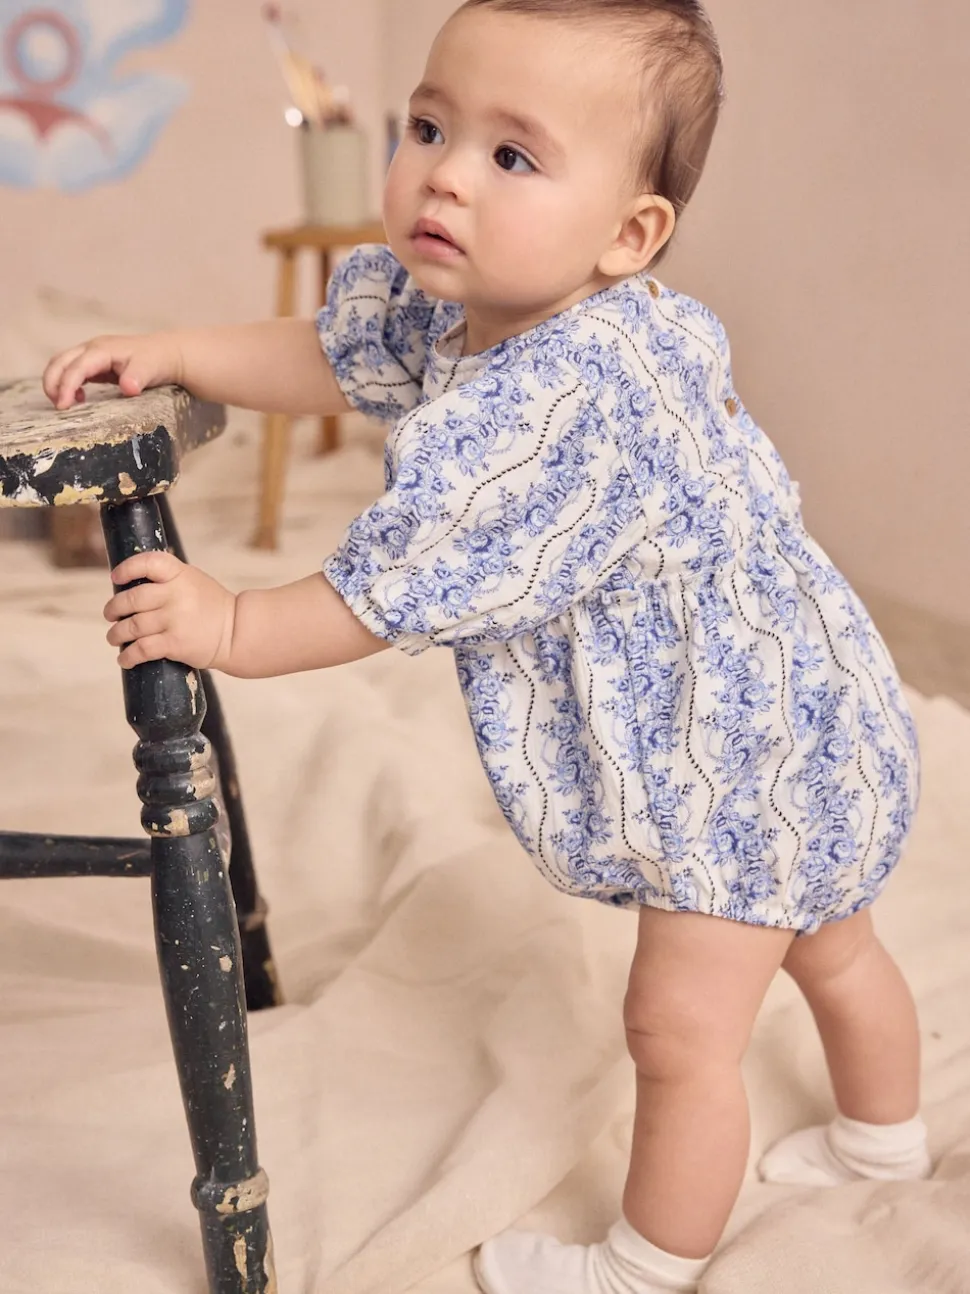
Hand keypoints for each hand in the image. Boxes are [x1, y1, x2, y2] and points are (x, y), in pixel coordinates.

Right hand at [43, 331, 182, 410]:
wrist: (168, 353)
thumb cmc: (158, 361)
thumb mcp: (150, 369)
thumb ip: (137, 377)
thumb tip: (128, 388)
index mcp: (102, 350)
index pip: (76, 367)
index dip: (67, 386)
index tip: (63, 406)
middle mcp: (92, 349)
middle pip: (60, 362)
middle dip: (53, 383)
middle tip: (59, 407)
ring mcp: (92, 354)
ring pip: (62, 364)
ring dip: (57, 383)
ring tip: (65, 405)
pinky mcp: (95, 363)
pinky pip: (72, 370)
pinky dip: (68, 384)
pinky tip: (80, 399)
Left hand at [104, 551, 235, 670]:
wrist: (237, 632)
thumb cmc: (212, 607)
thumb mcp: (194, 581)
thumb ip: (168, 580)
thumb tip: (130, 587)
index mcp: (180, 574)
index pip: (148, 563)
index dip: (127, 568)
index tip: (116, 578)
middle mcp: (176, 595)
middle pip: (131, 599)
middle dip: (113, 609)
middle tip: (111, 615)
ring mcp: (175, 619)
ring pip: (131, 627)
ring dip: (116, 634)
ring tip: (114, 638)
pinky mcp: (175, 644)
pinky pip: (142, 650)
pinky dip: (128, 656)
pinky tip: (125, 659)